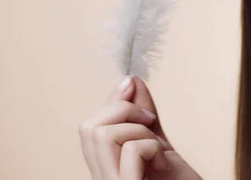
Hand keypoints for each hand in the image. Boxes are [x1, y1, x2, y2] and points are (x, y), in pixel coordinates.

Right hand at [79, 76, 202, 179]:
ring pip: (100, 133)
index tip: (135, 88)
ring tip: (157, 148)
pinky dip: (151, 145)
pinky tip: (162, 162)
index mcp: (105, 170)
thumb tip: (130, 81)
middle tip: (151, 122)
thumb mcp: (161, 147)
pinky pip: (130, 150)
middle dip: (122, 109)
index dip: (113, 100)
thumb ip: (144, 119)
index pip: (89, 127)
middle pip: (87, 126)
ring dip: (138, 129)